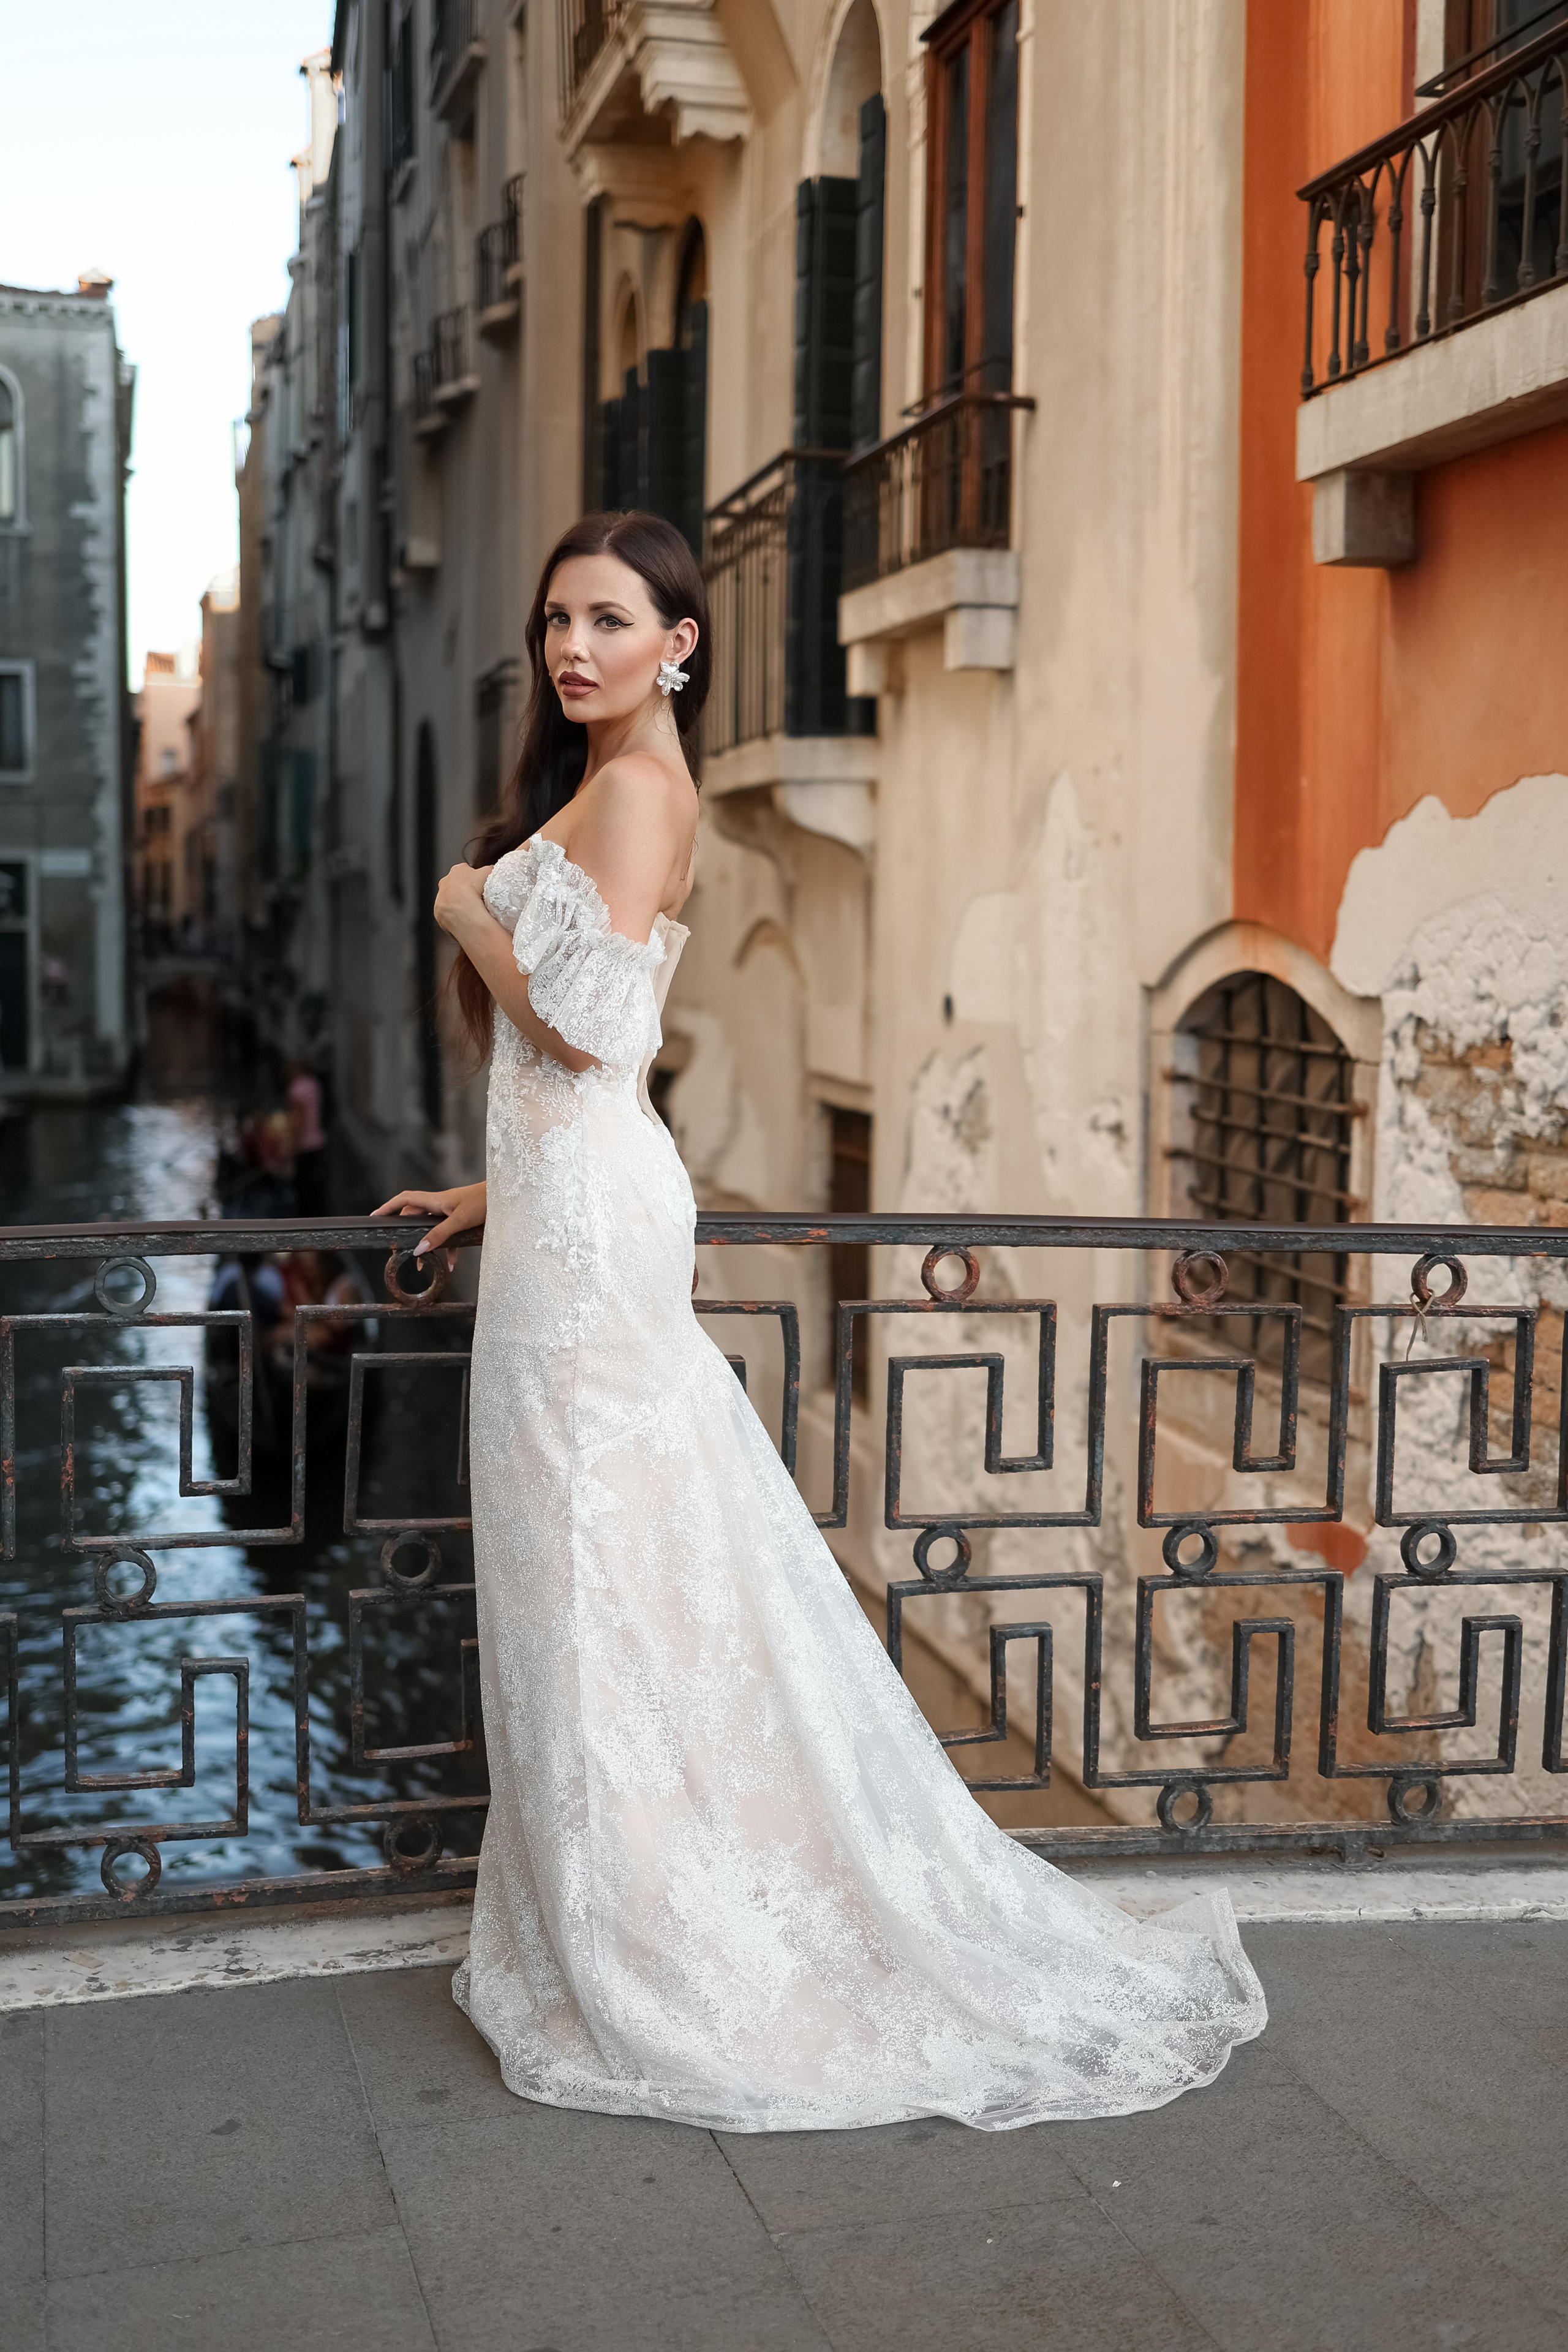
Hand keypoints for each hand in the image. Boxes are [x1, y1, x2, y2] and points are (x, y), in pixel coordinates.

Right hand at [371, 1182, 486, 1257]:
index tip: (375, 1216)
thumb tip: (419, 1249)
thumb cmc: (483, 1202)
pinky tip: (452, 1263)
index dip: (388, 1206)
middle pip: (416, 1217)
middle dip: (408, 1233)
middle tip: (400, 1249)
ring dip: (428, 1245)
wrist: (505, 1197)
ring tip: (424, 1264)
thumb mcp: (459, 1221)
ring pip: (432, 1228)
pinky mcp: (461, 1218)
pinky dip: (448, 1248)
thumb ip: (439, 1235)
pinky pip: (448, 1234)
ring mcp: (450, 1211)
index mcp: (436, 1200)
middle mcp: (440, 1204)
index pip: (405, 1199)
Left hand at [433, 862, 493, 940]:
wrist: (461, 907)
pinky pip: (448, 913)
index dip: (474, 878)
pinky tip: (465, 918)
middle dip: (464, 890)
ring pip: (450, 899)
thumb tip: (493, 870)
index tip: (481, 886)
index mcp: (457, 870)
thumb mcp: (488, 872)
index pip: (465, 871)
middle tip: (476, 898)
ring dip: (458, 903)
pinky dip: (455, 916)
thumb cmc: (474, 887)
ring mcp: (440, 897)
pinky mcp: (438, 912)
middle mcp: (445, 881)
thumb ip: (490, 869)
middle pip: (455, 884)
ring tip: (470, 910)